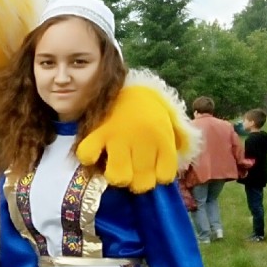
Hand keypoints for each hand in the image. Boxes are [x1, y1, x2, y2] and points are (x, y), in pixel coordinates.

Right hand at [76, 78, 189, 192]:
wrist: (129, 83)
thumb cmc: (150, 109)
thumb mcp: (172, 122)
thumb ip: (178, 142)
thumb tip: (175, 163)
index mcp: (164, 139)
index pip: (165, 176)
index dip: (158, 176)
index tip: (153, 168)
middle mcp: (143, 141)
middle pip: (142, 183)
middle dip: (137, 182)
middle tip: (134, 171)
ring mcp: (119, 137)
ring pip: (118, 177)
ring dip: (117, 176)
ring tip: (116, 167)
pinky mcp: (97, 132)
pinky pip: (88, 155)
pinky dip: (89, 158)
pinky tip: (95, 154)